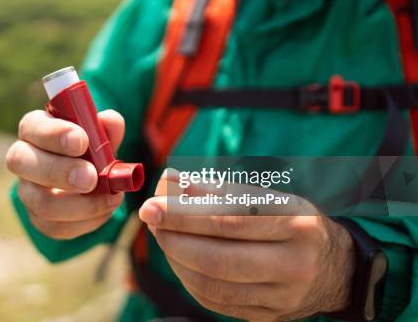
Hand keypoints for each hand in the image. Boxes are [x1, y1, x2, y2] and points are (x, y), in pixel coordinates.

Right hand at [6, 109, 125, 239]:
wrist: (86, 180)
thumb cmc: (90, 148)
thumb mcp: (100, 135)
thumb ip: (107, 128)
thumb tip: (111, 121)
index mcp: (35, 130)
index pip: (32, 126)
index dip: (54, 133)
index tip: (81, 140)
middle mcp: (23, 159)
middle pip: (21, 163)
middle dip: (59, 171)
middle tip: (91, 177)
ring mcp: (27, 192)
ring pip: (40, 202)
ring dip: (79, 204)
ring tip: (110, 198)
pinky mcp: (38, 219)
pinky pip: (56, 227)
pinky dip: (86, 222)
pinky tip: (105, 211)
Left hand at [139, 171, 355, 320]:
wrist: (338, 270)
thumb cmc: (296, 223)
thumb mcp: (272, 199)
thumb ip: (223, 191)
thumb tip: (174, 182)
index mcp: (296, 226)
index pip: (229, 222)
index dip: (185, 215)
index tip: (153, 206)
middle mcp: (293, 266)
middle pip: (218, 259)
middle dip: (174, 239)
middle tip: (152, 220)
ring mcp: (282, 298)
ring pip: (213, 285)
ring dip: (177, 260)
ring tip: (164, 237)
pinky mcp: (268, 317)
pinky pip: (217, 302)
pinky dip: (190, 280)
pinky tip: (180, 260)